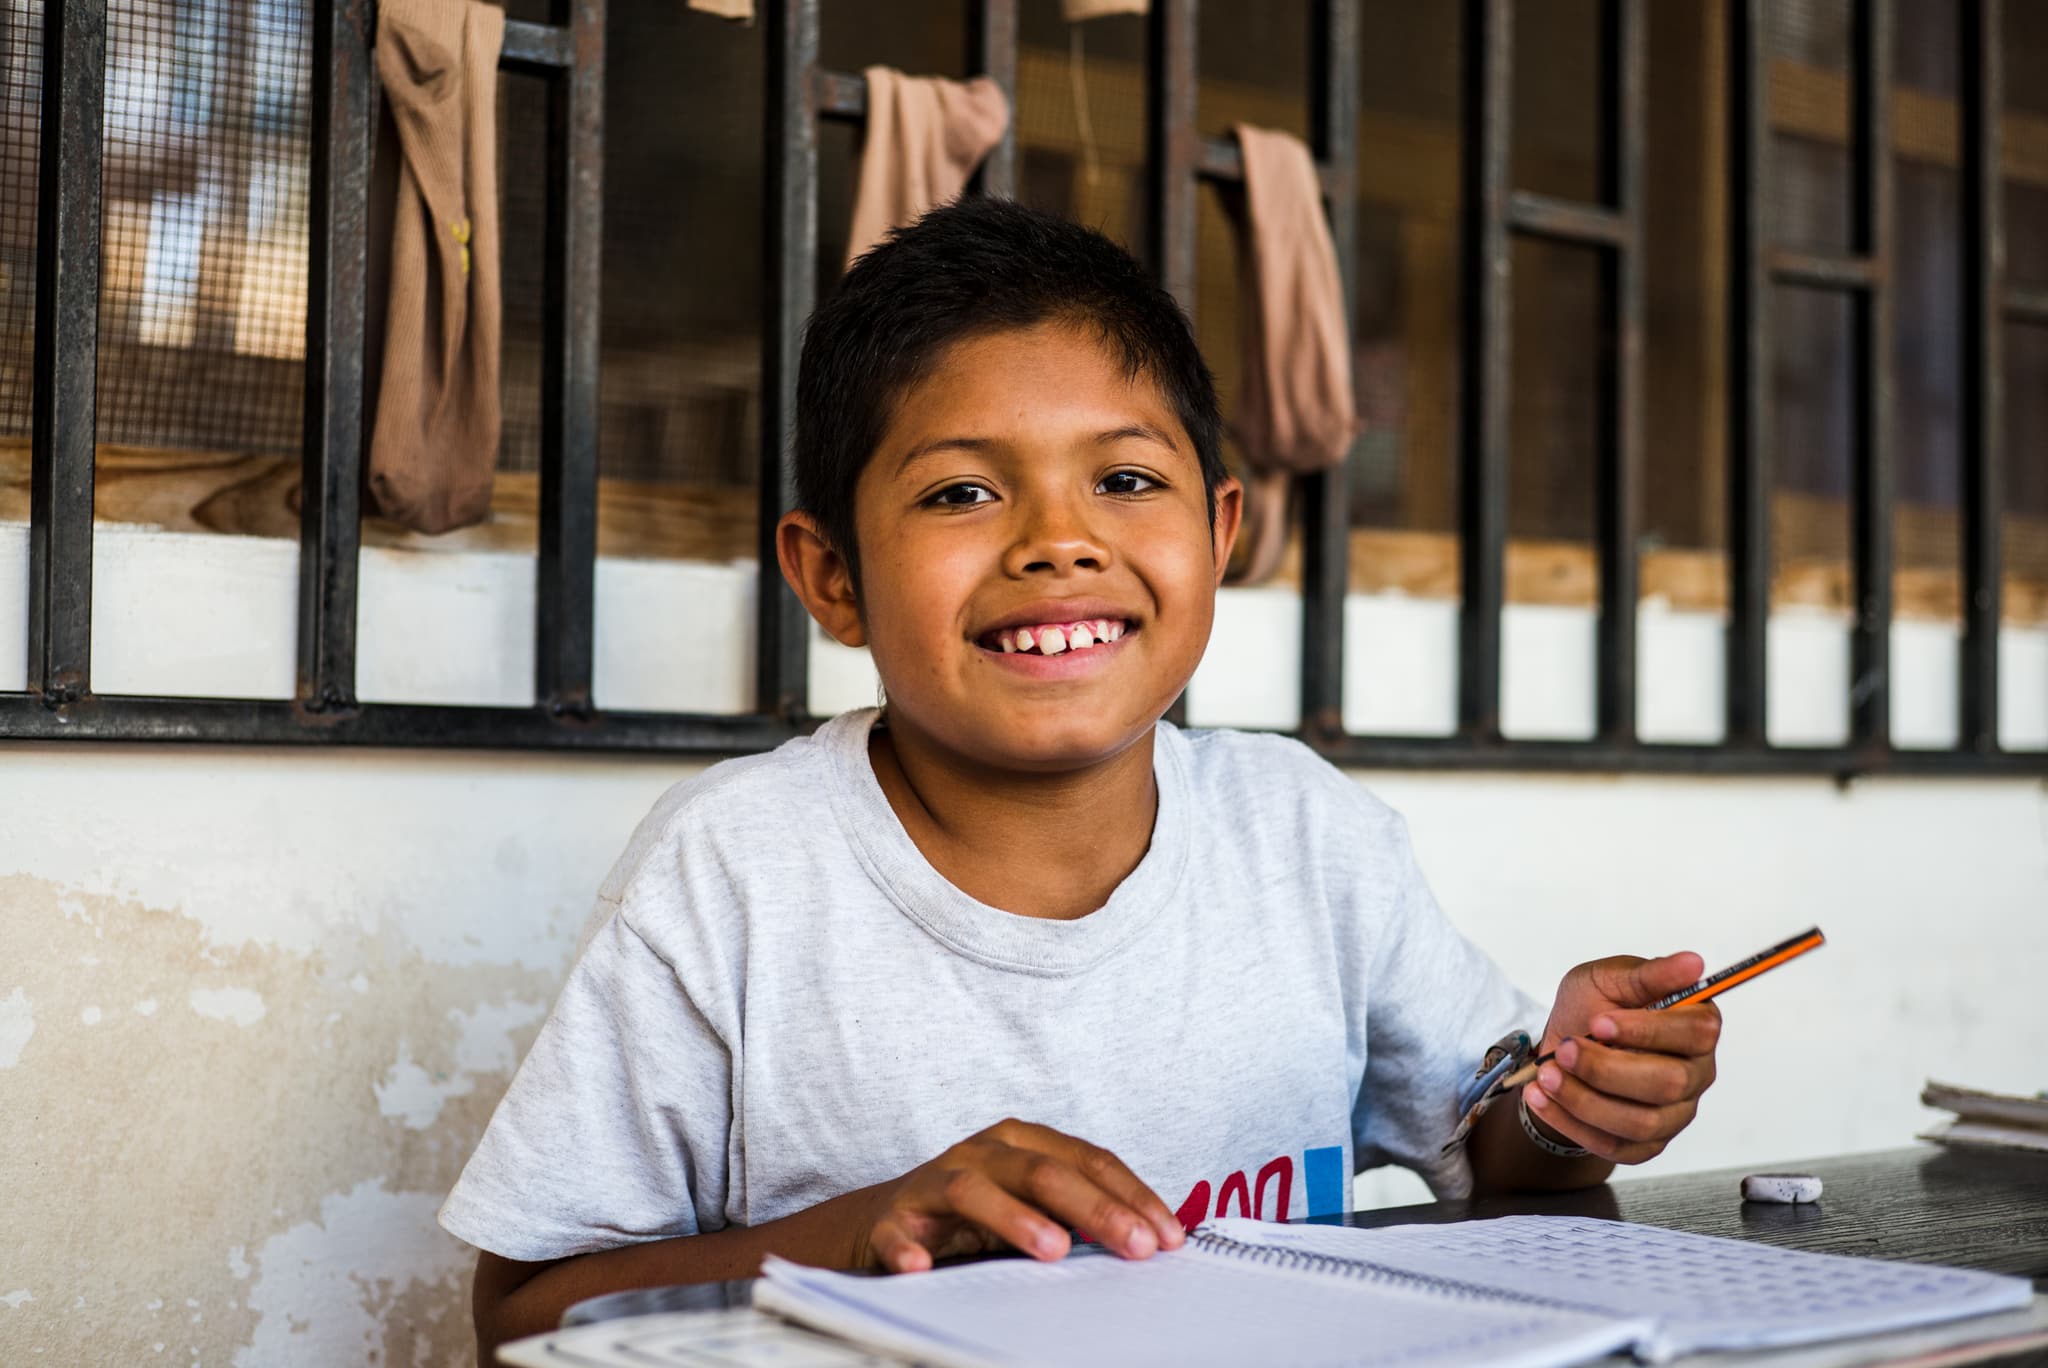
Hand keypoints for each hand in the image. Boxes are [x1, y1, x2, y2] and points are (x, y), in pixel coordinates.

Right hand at [851, 1119, 1185, 1272]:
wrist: (887, 1219)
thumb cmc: (978, 1215)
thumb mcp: (1033, 1208)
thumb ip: (1079, 1218)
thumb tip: (1149, 1243)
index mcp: (1024, 1143)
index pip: (1088, 1161)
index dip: (1132, 1196)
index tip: (1168, 1237)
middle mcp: (982, 1152)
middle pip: (1043, 1171)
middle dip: (1096, 1208)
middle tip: (1135, 1246)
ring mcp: (934, 1181)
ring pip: (974, 1189)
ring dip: (1016, 1219)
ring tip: (1054, 1250)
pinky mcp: (893, 1217)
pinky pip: (899, 1231)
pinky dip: (908, 1248)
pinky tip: (922, 1268)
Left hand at [1524, 952, 1720, 1164]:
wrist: (1561, 1051)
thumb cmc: (1590, 1010)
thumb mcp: (1607, 979)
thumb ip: (1646, 975)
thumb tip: (1693, 963)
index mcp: (1695, 1027)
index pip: (1697, 1033)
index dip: (1648, 1031)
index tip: (1599, 1022)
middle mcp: (1695, 1074)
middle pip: (1669, 1083)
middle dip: (1607, 1069)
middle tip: (1564, 1050)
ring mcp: (1674, 1114)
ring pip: (1641, 1121)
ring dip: (1585, 1099)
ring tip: (1547, 1075)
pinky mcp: (1646, 1144)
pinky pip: (1615, 1146)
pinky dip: (1571, 1123)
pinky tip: (1542, 1097)